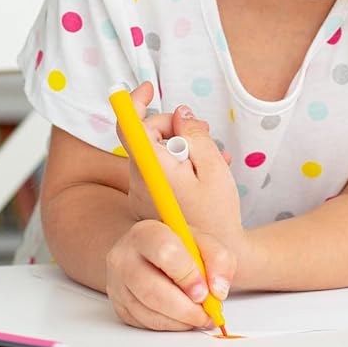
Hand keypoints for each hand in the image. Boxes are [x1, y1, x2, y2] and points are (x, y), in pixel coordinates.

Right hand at [106, 220, 235, 330]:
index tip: (205, 291)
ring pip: (149, 311)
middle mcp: (124, 257)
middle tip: (206, 312)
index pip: (165, 253)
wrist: (154, 253)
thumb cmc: (180, 247)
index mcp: (146, 233)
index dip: (188, 275)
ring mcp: (117, 283)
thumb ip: (218, 259)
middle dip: (185, 308)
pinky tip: (184, 318)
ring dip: (180, 321)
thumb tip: (217, 290)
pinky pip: (145, 323)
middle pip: (153, 290)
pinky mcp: (119, 305)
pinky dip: (170, 325)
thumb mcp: (204, 242)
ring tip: (200, 316)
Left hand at [118, 83, 241, 254]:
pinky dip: (179, 163)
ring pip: (156, 152)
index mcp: (154, 169)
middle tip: (203, 134)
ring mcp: (142, 191)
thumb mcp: (214, 168)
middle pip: (148, 136)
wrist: (210, 258)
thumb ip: (195, 136)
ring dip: (182, 146)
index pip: (130, 128)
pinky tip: (205, 171)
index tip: (148, 88)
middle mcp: (141, 179)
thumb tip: (181, 114)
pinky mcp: (148, 200)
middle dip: (175, 126)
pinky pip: (159, 170)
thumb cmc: (217, 214)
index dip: (134, 103)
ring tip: (213, 157)